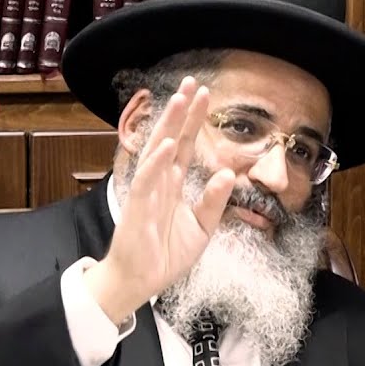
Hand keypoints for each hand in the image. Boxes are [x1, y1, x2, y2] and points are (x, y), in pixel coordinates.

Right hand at [84, 77, 235, 325]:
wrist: (142, 282)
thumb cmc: (166, 255)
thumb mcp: (202, 228)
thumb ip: (214, 201)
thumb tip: (227, 172)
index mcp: (174, 185)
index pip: (185, 145)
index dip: (194, 121)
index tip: (204, 95)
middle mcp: (160, 181)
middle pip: (171, 138)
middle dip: (181, 112)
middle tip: (191, 82)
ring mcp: (147, 191)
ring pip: (157, 151)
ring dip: (168, 125)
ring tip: (179, 100)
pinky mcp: (137, 206)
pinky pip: (147, 179)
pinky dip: (157, 161)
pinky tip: (168, 143)